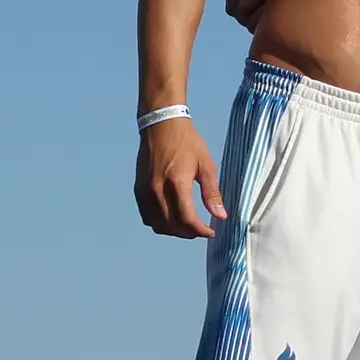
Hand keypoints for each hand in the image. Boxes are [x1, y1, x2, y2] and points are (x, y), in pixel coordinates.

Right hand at [137, 118, 224, 240]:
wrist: (161, 126)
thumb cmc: (187, 143)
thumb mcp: (206, 165)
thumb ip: (212, 193)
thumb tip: (221, 216)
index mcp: (177, 183)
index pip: (186, 219)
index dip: (200, 230)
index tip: (211, 232)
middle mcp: (157, 190)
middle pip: (172, 226)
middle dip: (189, 233)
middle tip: (201, 229)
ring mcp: (145, 191)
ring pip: (157, 225)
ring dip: (174, 231)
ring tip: (188, 226)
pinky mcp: (138, 190)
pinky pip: (147, 217)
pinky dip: (160, 223)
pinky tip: (172, 218)